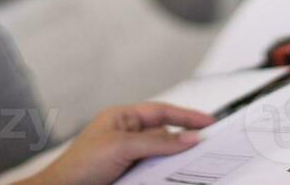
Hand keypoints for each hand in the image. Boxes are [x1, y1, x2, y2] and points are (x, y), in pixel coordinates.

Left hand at [23, 102, 213, 184]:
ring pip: (160, 154)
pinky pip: (153, 170)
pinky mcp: (128, 173)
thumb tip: (187, 138)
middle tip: (207, 146)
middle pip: (164, 133)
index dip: (187, 115)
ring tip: (192, 164)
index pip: (161, 112)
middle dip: (183, 139)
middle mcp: (125, 134)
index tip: (209, 121)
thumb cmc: (80, 164)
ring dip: (173, 160)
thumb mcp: (123, 147)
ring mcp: (127, 155)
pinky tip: (172, 176)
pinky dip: (164, 173)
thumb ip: (157, 142)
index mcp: (122, 118)